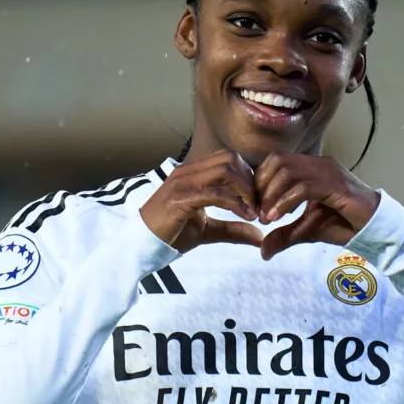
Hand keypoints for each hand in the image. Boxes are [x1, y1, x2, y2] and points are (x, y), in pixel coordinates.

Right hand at [141, 151, 262, 252]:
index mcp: (194, 173)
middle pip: (231, 158)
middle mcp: (188, 171)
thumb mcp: (209, 230)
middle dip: (251, 181)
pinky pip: (215, 193)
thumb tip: (260, 236)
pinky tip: (245, 216)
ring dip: (245, 190)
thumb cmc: (172, 234)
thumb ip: (233, 229)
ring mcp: (183, 182)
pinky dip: (235, 203)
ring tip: (253, 212)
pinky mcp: (180, 198)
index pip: (229, 158)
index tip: (259, 200)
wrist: (143, 245)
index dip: (249, 176)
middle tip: (258, 205)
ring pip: (225, 170)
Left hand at [255, 154, 379, 260]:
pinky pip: (304, 187)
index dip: (260, 181)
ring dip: (271, 195)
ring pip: (288, 172)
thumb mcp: (307, 231)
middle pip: (277, 161)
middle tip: (259, 213)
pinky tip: (279, 217)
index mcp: (311, 167)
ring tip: (268, 218)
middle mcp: (319, 164)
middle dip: (262, 187)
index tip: (256, 207)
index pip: (275, 161)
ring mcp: (328, 172)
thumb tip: (262, 251)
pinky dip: (286, 201)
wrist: (374, 228)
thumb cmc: (343, 224)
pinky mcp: (337, 186)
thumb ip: (284, 236)